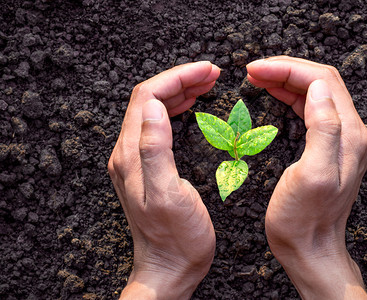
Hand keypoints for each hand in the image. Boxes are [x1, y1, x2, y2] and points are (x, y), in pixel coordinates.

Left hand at [108, 61, 219, 298]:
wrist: (169, 267)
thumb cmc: (176, 239)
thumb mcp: (168, 195)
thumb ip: (155, 150)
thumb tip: (154, 108)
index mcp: (132, 155)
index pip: (148, 98)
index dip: (178, 77)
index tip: (208, 71)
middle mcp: (128, 153)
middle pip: (149, 100)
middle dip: (181, 80)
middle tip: (212, 74)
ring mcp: (136, 160)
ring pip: (154, 111)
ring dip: (179, 92)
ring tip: (206, 84)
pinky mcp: (146, 167)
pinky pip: (158, 126)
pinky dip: (177, 109)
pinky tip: (192, 108)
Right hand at [247, 56, 366, 298]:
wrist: (310, 248)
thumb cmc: (303, 219)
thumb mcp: (313, 176)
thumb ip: (323, 129)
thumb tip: (318, 88)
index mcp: (348, 135)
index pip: (322, 81)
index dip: (287, 69)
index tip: (255, 70)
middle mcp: (351, 132)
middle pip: (320, 82)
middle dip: (286, 69)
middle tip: (252, 70)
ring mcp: (342, 139)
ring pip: (315, 93)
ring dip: (286, 80)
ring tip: (258, 77)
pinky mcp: (329, 147)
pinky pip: (311, 109)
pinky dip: (290, 96)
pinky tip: (273, 93)